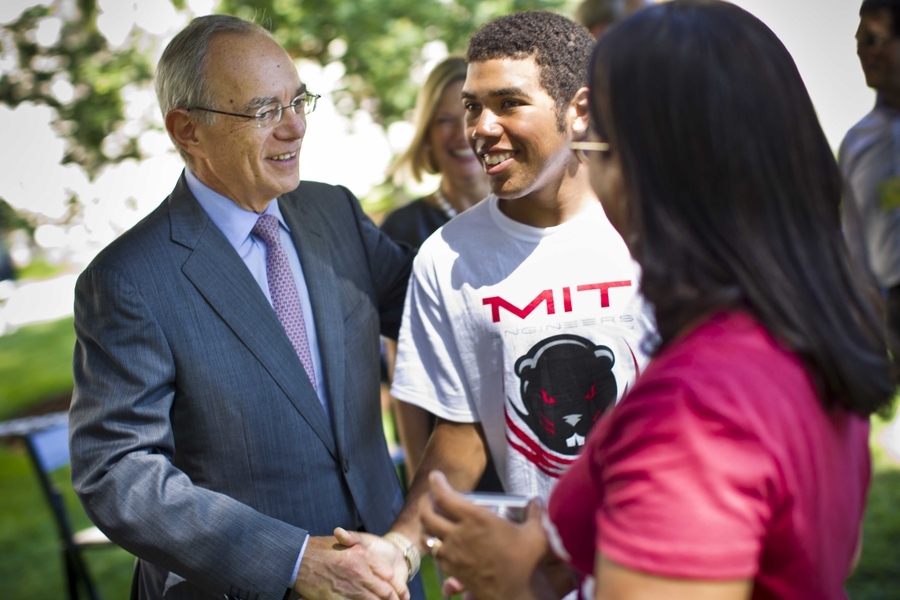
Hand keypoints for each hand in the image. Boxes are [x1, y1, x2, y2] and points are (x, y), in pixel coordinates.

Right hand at [293, 534, 409, 599]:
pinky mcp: (336, 598)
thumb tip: (374, 565)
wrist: (298, 557)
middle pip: (385, 592)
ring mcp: (349, 586)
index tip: (399, 593)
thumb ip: (362, 552)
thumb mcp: (345, 544)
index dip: (396, 586)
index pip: (389, 575)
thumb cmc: (320, 549)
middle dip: (393, 599)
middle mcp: (360, 571)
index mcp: (364, 556)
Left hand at [420, 471, 553, 599]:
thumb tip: (538, 501)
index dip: (436, 483)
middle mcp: (459, 535)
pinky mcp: (454, 572)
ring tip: (432, 520)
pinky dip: (436, 547)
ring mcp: (454, 555)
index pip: (445, 496)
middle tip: (429, 497)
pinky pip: (437, 556)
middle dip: (424, 503)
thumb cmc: (527, 563)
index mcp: (476, 519)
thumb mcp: (537, 533)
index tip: (435, 476)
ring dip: (427, 527)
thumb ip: (537, 513)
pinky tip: (443, 545)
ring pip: (428, 537)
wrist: (519, 596)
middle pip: (427, 516)